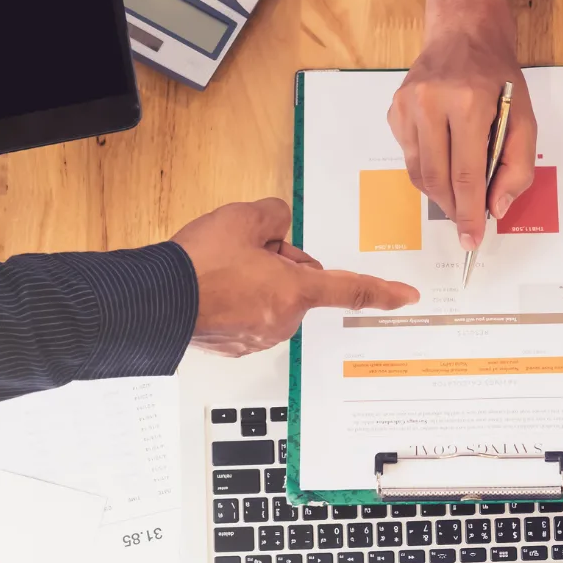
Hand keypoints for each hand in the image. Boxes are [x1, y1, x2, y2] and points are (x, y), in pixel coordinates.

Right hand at [172, 198, 419, 355]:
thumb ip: (274, 216)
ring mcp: (261, 336)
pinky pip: (252, 316)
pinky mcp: (238, 346)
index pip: (351, 289)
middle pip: (301, 284)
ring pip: (275, 299)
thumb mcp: (242, 218)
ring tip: (222, 269)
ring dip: (260, 281)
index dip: (383, 292)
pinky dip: (240, 300)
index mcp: (296, 291)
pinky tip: (214, 288)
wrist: (155, 300)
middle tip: (248, 251)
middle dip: (283, 265)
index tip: (407, 298)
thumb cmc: (197, 265)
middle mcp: (285, 320)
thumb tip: (279, 225)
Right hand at [388, 0, 536, 250]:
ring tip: (459, 193)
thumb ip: (517, 167)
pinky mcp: (394, 110)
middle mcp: (430, 103)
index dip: (469, 214)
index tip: (472, 240)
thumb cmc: (499, 78)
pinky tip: (444, 155)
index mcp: (467, 104)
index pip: (466, 175)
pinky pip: (410, 156)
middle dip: (453, 208)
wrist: (464, 33)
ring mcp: (406, 106)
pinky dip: (428, 168)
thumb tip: (496, 208)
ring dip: (440, 192)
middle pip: (437, 179)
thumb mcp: (525, 119)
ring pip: (418, 173)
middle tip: (467, 222)